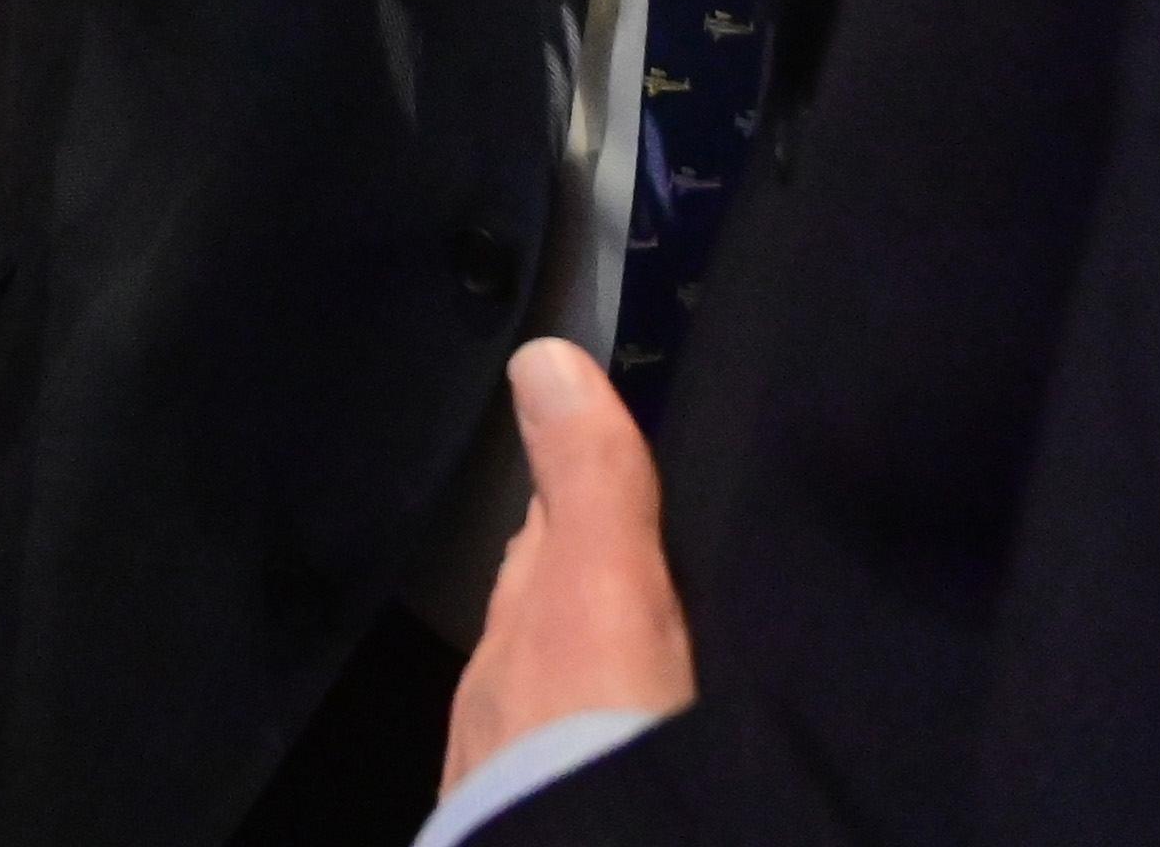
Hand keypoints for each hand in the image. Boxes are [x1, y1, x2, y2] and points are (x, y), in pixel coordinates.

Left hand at [447, 340, 696, 785]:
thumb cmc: (596, 744)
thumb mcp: (607, 595)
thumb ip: (589, 488)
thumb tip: (543, 358)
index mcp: (526, 627)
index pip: (549, 539)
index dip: (585, 505)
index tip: (623, 481)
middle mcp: (504, 697)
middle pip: (547, 623)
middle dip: (591, 594)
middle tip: (655, 573)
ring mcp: (514, 772)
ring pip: (555, 700)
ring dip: (596, 680)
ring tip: (655, 671)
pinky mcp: (542, 820)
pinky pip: (567, 768)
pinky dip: (596, 749)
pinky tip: (631, 754)